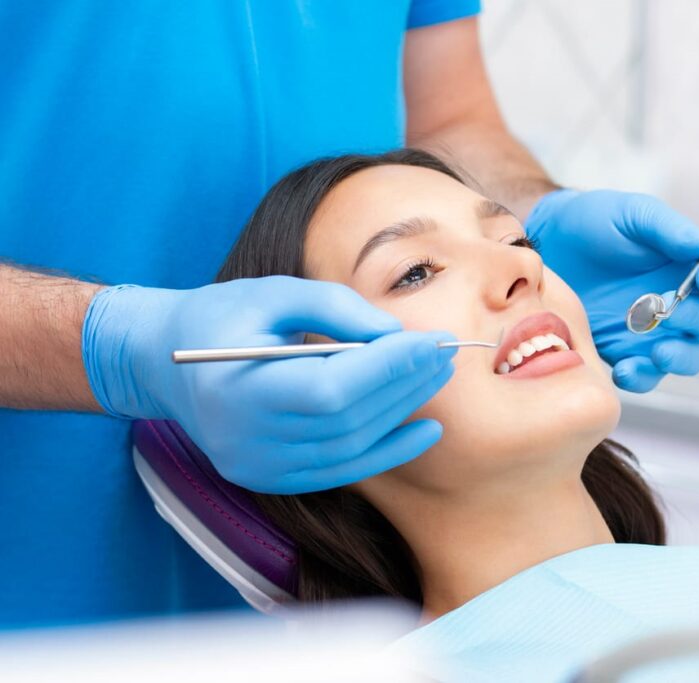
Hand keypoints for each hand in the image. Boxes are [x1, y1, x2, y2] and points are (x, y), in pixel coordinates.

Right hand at [82, 276, 456, 492]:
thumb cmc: (222, 316)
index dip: (387, 369)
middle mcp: (244, 440)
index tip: (429, 341)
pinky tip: (425, 429)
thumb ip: (336, 307)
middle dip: (403, 386)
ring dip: (402, 414)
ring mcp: (257, 467)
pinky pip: (341, 470)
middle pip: (346, 421)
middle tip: (444, 354)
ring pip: (350, 448)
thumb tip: (397, 334)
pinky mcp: (271, 478)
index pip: (330, 389)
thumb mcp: (274, 292)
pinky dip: (387, 451)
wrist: (164, 363)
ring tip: (436, 379)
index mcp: (235, 388)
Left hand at [525, 190, 698, 392]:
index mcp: (691, 263)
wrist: (549, 247)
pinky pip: (646, 375)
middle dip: (697, 319)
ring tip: (659, 353)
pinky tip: (625, 370)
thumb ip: (668, 228)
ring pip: (688, 356)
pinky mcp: (628, 352)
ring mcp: (657, 330)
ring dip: (679, 358)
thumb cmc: (595, 221)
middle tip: (671, 312)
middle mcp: (683, 300)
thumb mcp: (631, 214)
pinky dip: (641, 377)